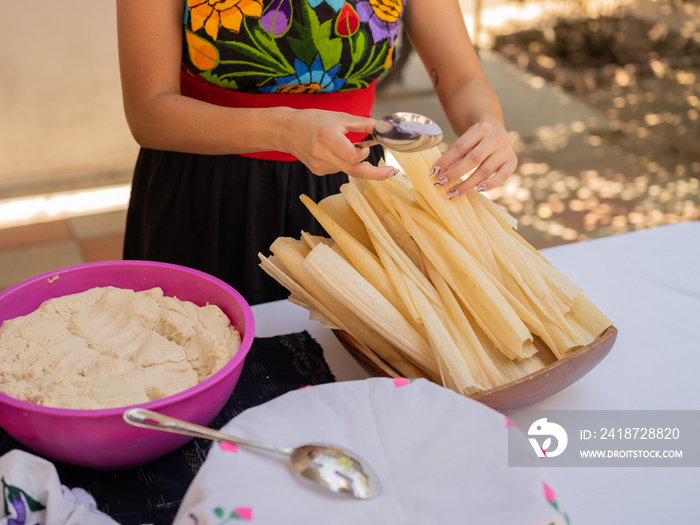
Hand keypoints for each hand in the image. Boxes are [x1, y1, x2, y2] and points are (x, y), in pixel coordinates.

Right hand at [281, 109, 397, 179]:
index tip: (369, 145)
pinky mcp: (318, 171)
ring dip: (355, 160)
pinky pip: (338, 169)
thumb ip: (362, 123)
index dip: (364, 152)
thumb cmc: (313, 120)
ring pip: (347, 169)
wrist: (287, 130)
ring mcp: (320, 166)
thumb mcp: (338, 117)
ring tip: (346, 145)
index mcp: (328, 138)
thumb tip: (383, 126)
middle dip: (376, 173)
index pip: (353, 156)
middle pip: (355, 171)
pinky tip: (335, 151)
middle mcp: (323, 155)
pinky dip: (344, 161)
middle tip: (392, 172)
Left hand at [429, 122, 516, 198]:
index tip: (433, 173)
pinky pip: (502, 176)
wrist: (496, 131)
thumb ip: (455, 155)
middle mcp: (495, 138)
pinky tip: (478, 190)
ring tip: (453, 193)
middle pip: (473, 159)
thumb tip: (439, 174)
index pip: (460, 146)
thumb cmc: (475, 140)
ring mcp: (506, 150)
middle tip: (440, 184)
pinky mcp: (512, 161)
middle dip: (455, 173)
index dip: (446, 160)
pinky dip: (490, 184)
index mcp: (481, 128)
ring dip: (467, 184)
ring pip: (485, 170)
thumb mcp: (465, 140)